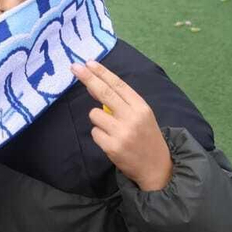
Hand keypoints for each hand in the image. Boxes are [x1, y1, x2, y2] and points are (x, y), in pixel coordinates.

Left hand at [74, 62, 173, 191]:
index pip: (119, 85)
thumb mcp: (141, 116)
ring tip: (112, 130)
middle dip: (88, 78)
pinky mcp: (112, 147)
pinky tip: (111, 142)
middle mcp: (132, 118)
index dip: (102, 73)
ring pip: (94, 114)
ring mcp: (122, 133)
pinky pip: (94, 132)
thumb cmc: (146, 137)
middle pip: (105, 93)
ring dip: (98, 120)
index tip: (88, 62)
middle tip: (74, 67)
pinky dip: (99, 135)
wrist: (157, 168)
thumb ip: (121, 102)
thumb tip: (93, 86)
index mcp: (141, 107)